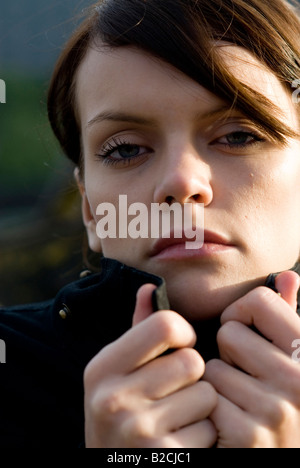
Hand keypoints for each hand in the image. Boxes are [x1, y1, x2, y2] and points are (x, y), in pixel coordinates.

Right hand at [84, 284, 216, 447]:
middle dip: (192, 375)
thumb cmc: (124, 412)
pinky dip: (204, 434)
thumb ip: (137, 329)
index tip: (180, 346)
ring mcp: (137, 431)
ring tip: (177, 416)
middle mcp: (113, 398)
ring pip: (206, 394)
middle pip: (191, 361)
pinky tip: (181, 440)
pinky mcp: (163, 457)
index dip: (183, 333)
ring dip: (200, 405)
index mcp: (102, 367)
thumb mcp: (119, 371)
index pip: (165, 325)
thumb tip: (148, 287)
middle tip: (175, 390)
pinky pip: (210, 428)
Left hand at [204, 271, 299, 447]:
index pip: (260, 300)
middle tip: (245, 380)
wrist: (274, 458)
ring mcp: (278, 410)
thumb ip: (286, 317)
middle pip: (230, 332)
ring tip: (239, 404)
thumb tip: (288, 275)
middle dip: (228, 354)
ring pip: (212, 366)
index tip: (245, 337)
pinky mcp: (250, 436)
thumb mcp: (289, 358)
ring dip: (218, 384)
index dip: (241, 316)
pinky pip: (206, 397)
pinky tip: (229, 426)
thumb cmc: (276, 402)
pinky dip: (210, 410)